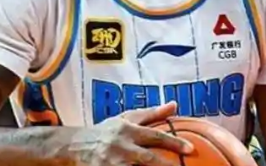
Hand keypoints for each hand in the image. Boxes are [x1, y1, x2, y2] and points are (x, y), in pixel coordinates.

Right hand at [72, 102, 192, 165]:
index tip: (190, 149)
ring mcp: (111, 163)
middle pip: (147, 159)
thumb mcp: (126, 118)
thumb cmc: (106, 131)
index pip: (155, 136)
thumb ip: (151, 114)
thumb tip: (174, 104)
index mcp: (128, 130)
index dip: (173, 142)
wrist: (74, 145)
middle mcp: (120, 147)